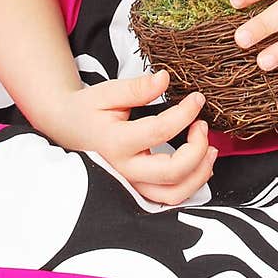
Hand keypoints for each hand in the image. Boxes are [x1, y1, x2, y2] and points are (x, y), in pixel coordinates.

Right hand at [49, 70, 217, 204]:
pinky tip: (198, 164)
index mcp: (115, 143)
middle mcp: (124, 170)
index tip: (197, 99)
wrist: (68, 129)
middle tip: (202, 124)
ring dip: (200, 173)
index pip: (160, 132)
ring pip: (175, 194)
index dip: (185, 113)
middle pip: (172, 171)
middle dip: (197, 148)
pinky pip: (170, 199)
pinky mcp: (139, 190)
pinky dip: (191, 185)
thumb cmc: (88, 109)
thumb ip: (137, 88)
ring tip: (209, 148)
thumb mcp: (107, 93)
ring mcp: (132, 185)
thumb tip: (165, 78)